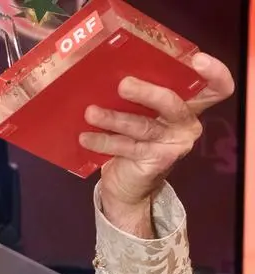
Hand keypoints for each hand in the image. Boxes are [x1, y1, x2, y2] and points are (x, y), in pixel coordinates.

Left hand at [80, 52, 234, 235]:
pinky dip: (103, 140)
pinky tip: (85, 137)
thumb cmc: (133, 140)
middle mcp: (186, 124)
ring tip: (91, 113)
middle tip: (123, 85)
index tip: (198, 59)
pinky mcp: (156, 160)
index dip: (215, 73)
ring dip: (114, 118)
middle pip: (173, 103)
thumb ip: (136, 96)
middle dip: (147, 92)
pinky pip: (127, 146)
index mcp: (189, 106)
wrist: (127, 187)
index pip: (216, 88)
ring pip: (144, 126)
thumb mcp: (140, 114)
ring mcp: (173, 144)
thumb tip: (106, 70)